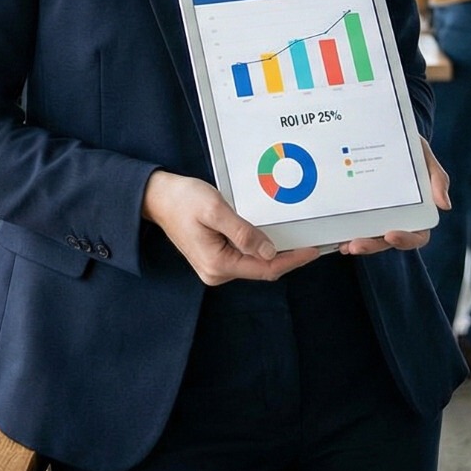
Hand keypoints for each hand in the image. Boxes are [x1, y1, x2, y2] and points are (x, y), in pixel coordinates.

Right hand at [141, 171, 318, 284]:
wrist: (157, 198)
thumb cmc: (183, 200)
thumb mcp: (215, 210)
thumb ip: (243, 232)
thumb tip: (269, 251)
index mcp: (218, 264)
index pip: (265, 269)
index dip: (292, 260)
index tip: (312, 250)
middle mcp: (217, 272)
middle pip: (262, 269)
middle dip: (286, 257)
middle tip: (309, 242)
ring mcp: (215, 267)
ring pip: (254, 263)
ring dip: (273, 252)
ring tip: (294, 237)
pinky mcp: (215, 258)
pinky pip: (244, 257)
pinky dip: (259, 247)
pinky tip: (270, 236)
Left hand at [335, 138, 447, 256]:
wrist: (384, 130)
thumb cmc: (408, 145)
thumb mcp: (423, 154)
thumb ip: (437, 178)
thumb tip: (444, 205)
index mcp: (417, 210)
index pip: (417, 234)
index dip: (406, 239)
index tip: (391, 235)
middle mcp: (396, 217)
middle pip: (386, 241)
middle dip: (372, 246)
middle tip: (356, 245)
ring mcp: (375, 214)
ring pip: (368, 237)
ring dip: (357, 243)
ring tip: (344, 244)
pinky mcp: (357, 207)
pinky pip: (351, 224)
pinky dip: (344, 232)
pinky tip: (334, 235)